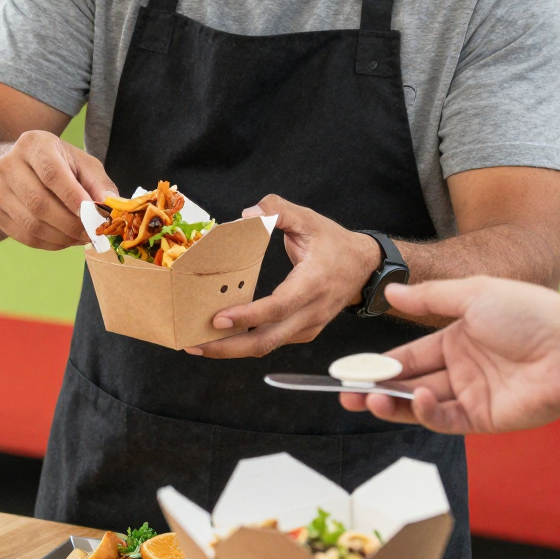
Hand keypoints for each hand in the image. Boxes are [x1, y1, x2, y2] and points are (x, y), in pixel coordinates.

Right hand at [0, 130, 116, 249]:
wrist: (21, 169)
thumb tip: (111, 209)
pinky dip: (51, 244)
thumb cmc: (60, 165)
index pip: (52, 173)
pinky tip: (65, 240)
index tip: (93, 216)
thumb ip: (100, 185)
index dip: (73, 198)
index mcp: (33, 144)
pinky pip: (25, 237)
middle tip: (92, 234)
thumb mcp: (83, 165)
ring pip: (32, 224)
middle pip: (39, 203)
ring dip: (63, 238)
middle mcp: (9, 164)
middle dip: (71, 224)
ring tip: (82, 238)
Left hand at [188, 196, 379, 358]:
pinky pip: (271, 342)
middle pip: (267, 341)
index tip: (218, 318)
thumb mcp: (310, 219)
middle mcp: (311, 311)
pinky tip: (221, 337)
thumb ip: (279, 209)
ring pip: (267, 347)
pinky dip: (244, 343)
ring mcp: (308, 326)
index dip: (248, 316)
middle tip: (194, 343)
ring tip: (198, 343)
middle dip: (228, 347)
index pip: (279, 307)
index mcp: (313, 283)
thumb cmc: (335, 243)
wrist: (365, 268)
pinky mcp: (303, 332)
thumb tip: (248, 214)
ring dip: (231, 349)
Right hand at [339, 277, 559, 431]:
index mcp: (459, 337)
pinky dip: (426, 412)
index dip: (380, 362)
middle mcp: (463, 368)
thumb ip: (428, 297)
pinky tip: (417, 398)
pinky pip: (446, 419)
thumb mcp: (472, 294)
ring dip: (392, 403)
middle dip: (375, 388)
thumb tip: (390, 290)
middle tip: (346, 394)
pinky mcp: (486, 418)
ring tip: (366, 399)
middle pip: (410, 382)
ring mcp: (473, 394)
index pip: (410, 354)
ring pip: (422, 404)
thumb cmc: (529, 313)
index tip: (350, 370)